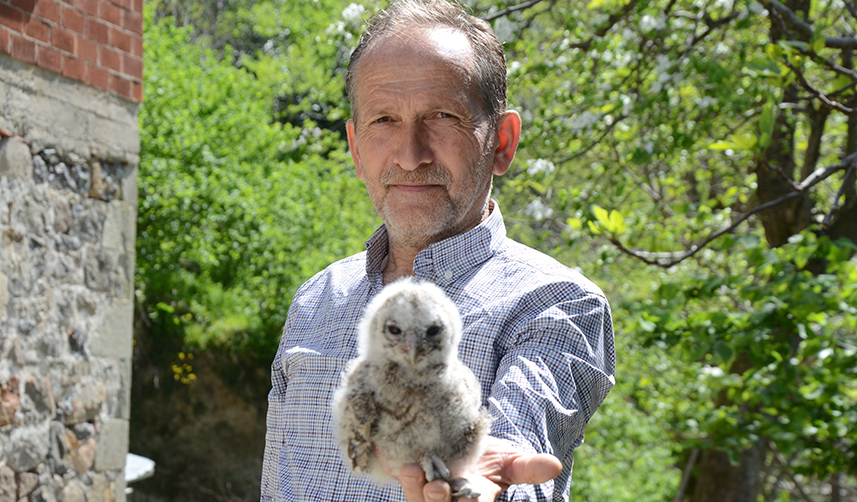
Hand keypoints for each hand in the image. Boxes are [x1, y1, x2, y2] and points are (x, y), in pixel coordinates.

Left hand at [392, 437, 561, 501]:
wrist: (463, 440)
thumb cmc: (490, 457)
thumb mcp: (511, 461)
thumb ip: (529, 467)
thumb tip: (555, 466)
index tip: (471, 498)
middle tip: (437, 486)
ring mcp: (429, 495)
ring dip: (415, 489)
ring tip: (414, 470)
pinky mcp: (412, 482)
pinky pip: (406, 486)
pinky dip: (405, 477)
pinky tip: (404, 463)